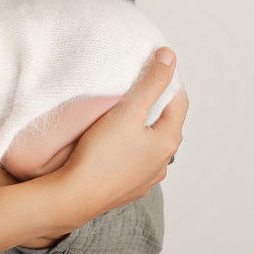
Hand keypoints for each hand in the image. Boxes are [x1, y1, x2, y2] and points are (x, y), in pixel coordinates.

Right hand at [55, 47, 186, 225]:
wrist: (74, 197)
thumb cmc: (101, 155)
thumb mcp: (129, 110)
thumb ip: (151, 82)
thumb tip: (169, 57)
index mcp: (169, 140)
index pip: (179, 100)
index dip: (168, 80)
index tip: (153, 66)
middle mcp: (163, 162)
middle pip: (165, 121)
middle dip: (154, 102)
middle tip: (136, 85)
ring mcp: (146, 178)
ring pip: (149, 142)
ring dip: (141, 126)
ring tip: (123, 113)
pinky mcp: (128, 187)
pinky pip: (135, 159)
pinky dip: (129, 146)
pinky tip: (113, 142)